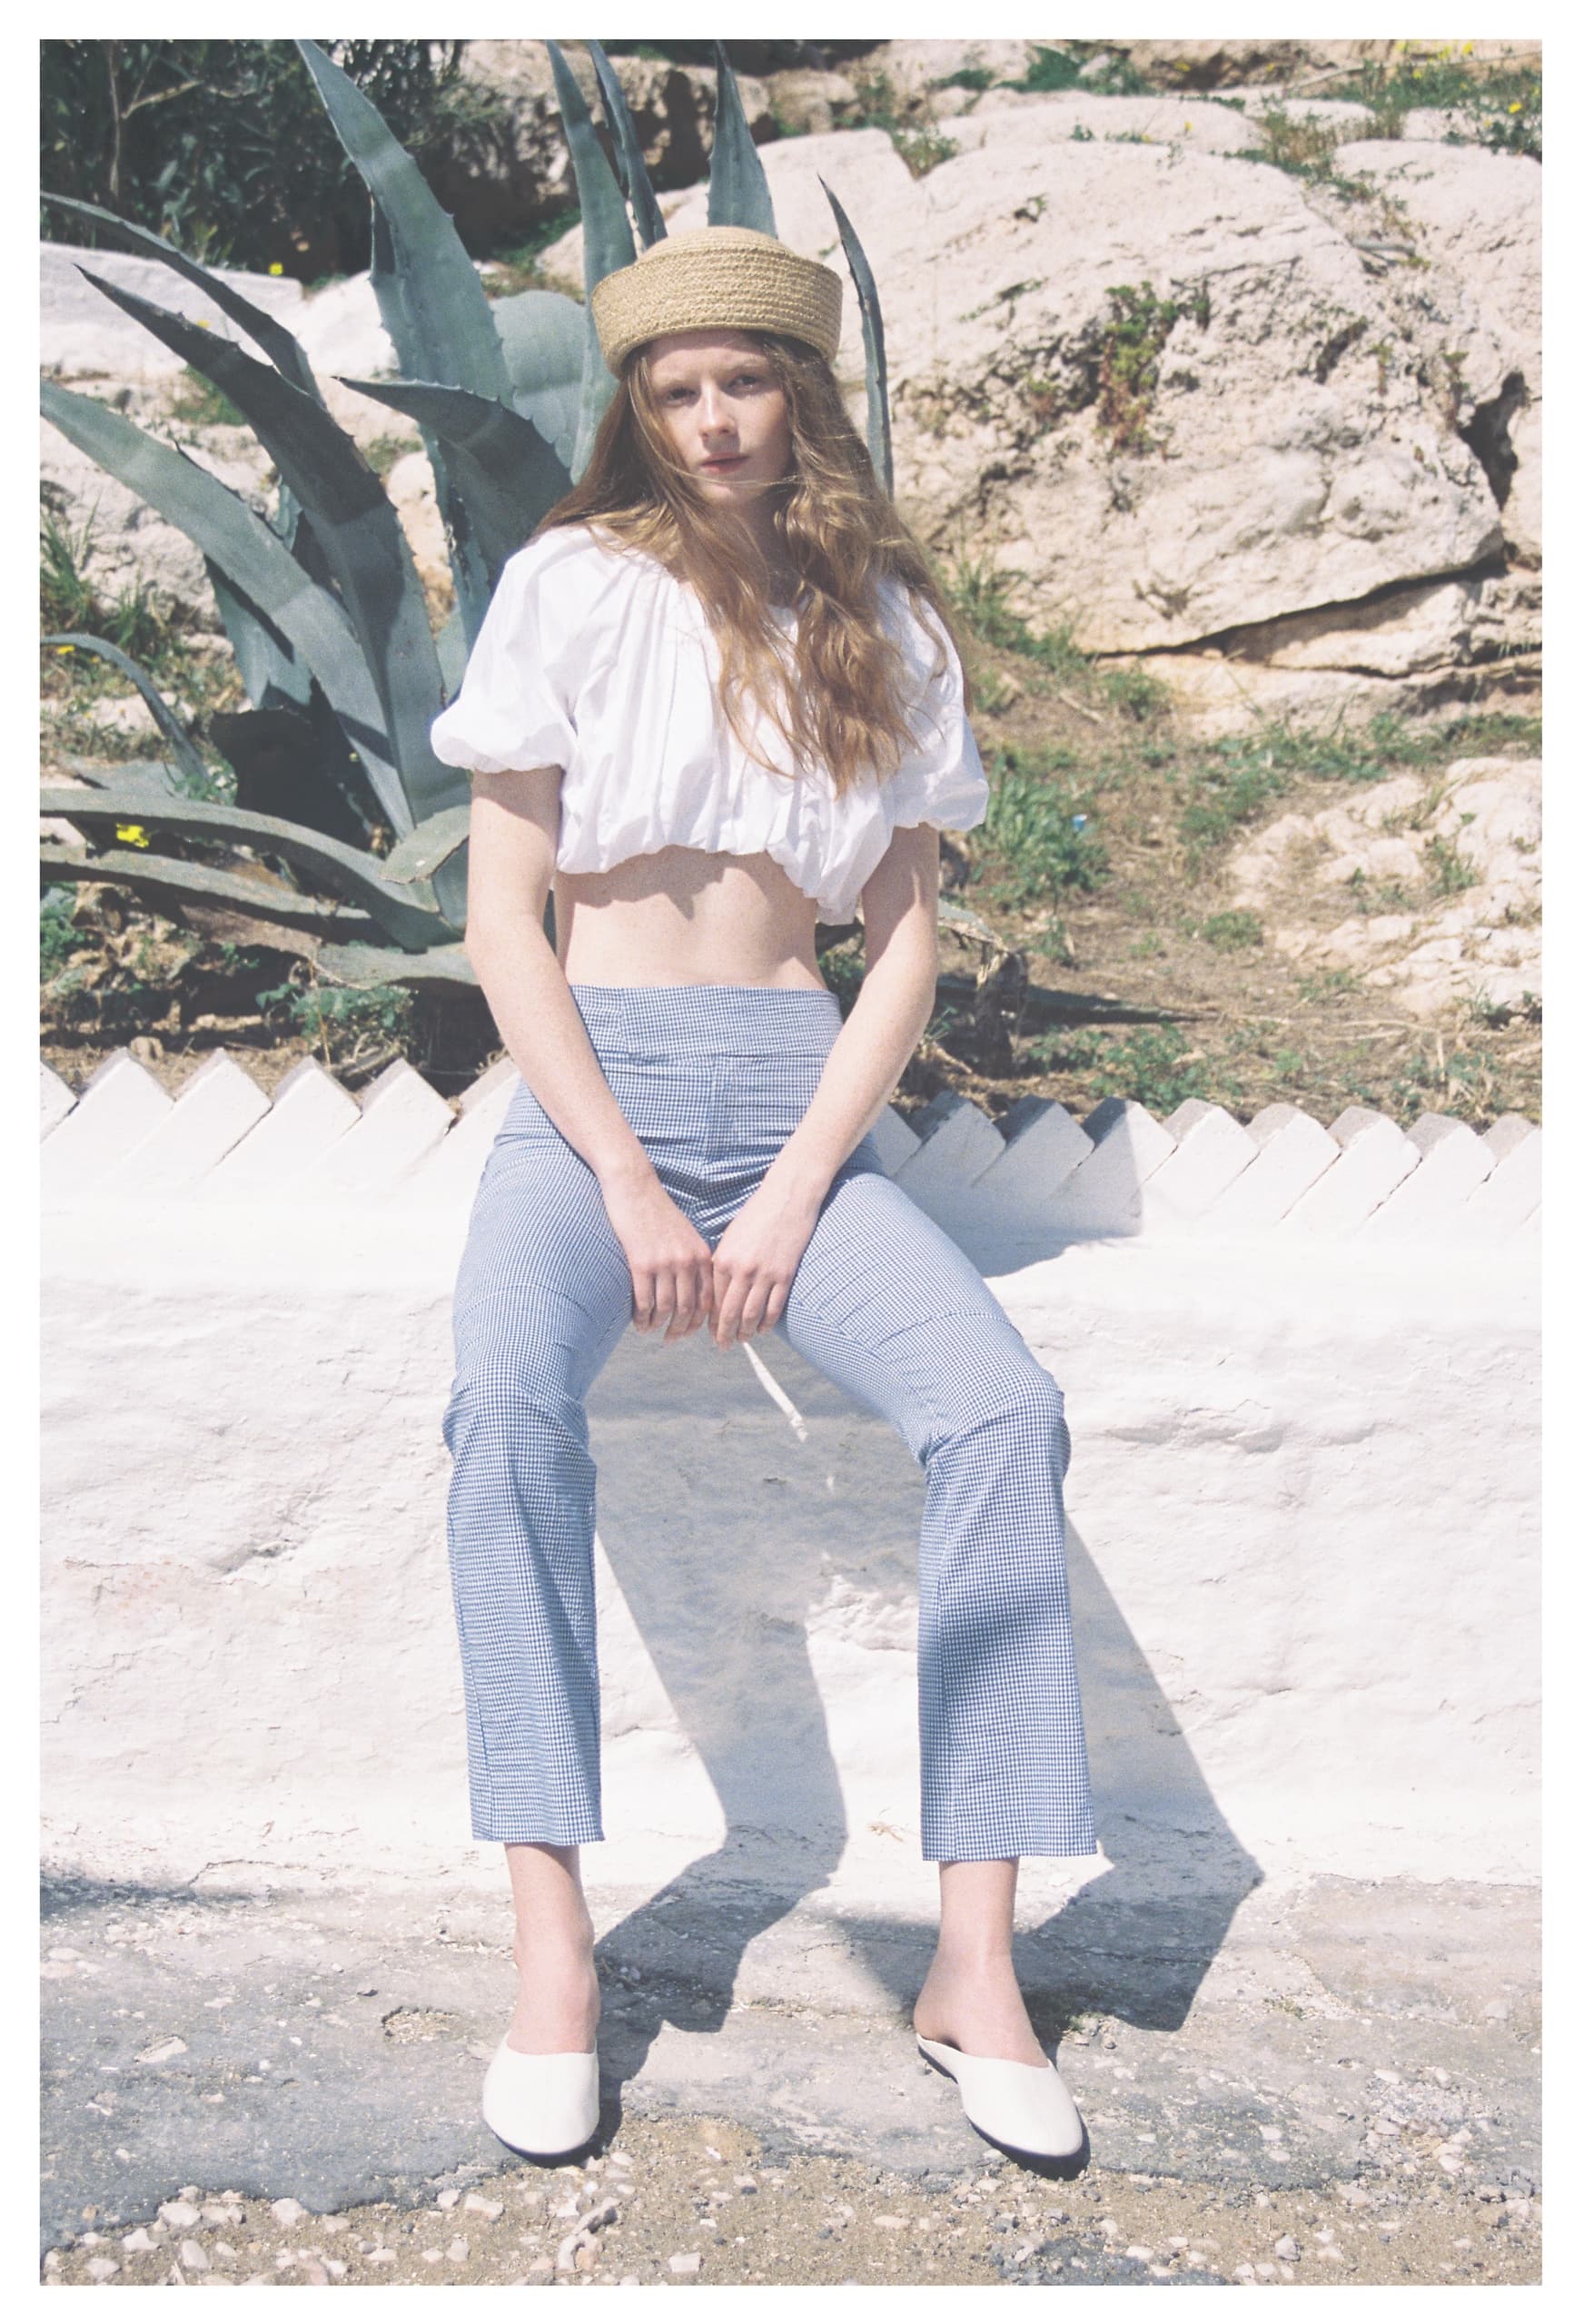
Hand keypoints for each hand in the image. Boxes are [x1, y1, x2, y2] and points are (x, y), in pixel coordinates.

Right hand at [599, 1169, 713, 1339]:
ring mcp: (665, 1263)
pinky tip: (638, 1322)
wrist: (635, 1187)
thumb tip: (693, 1290)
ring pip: (666, 1308)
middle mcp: (687, 1261)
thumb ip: (692, 1259)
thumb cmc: (657, 1211)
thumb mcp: (685, 1234)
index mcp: (701, 1255)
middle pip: (688, 1308)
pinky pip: (644, 1300)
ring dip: (658, 1325)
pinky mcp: (641, 1263)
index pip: (707, 1299)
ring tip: (650, 1331)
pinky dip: (642, 1317)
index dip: (699, 1321)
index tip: (690, 1331)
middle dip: (680, 1330)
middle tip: (671, 1340)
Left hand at [708, 1172, 822, 1348]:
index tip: (711, 1332)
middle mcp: (741, 1269)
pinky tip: (762, 1329)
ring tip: (742, 1340)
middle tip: (722, 1346)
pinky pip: (773, 1308)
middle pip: (728, 1313)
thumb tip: (717, 1290)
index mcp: (723, 1259)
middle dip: (723, 1334)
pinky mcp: (784, 1275)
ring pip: (750, 1315)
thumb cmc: (757, 1213)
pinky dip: (767, 1323)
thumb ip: (724, 1263)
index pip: (712, 1300)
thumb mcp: (731, 1236)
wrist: (788, 1196)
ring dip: (744, 1332)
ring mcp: (764, 1274)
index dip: (711, 1321)